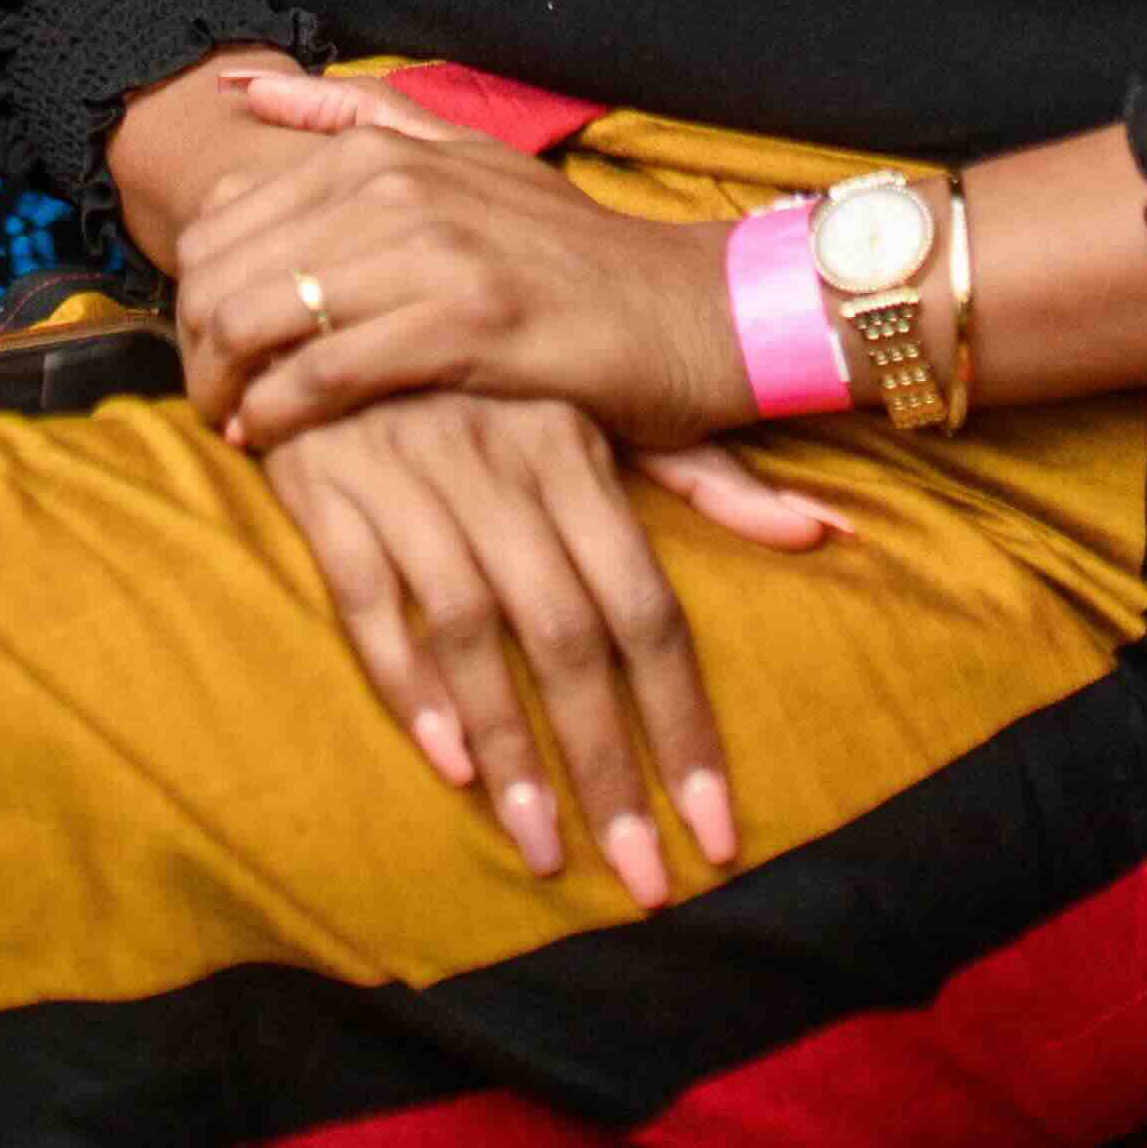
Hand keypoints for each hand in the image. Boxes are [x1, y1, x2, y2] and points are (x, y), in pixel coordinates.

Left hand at [178, 93, 743, 458]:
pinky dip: (280, 411)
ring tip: (227, 419)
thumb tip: (251, 89)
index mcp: (386, 150)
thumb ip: (362, 116)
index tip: (201, 337)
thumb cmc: (565, 251)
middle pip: (231, 267)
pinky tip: (270, 435)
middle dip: (193, 342)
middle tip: (201, 393)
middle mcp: (399, 187)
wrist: (683, 311)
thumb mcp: (468, 156)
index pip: (230, 212)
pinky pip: (327, 373)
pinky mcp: (463, 327)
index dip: (194, 283)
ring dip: (224, 383)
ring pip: (266, 316)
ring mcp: (432, 253)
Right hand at [261, 386, 835, 905]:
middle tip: (641, 880)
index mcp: (574, 446)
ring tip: (546, 849)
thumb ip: (702, 474)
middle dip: (612, 769)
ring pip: (471, 633)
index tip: (714, 829)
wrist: (336, 267)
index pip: (648, 608)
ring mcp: (410, 474)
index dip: (685, 724)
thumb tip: (821, 532)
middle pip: (569, 638)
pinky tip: (446, 759)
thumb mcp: (598, 400)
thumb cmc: (486, 359)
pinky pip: (368, 598)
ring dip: (512, 752)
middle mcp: (500, 464)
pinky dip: (406, 682)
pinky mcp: (325, 484)